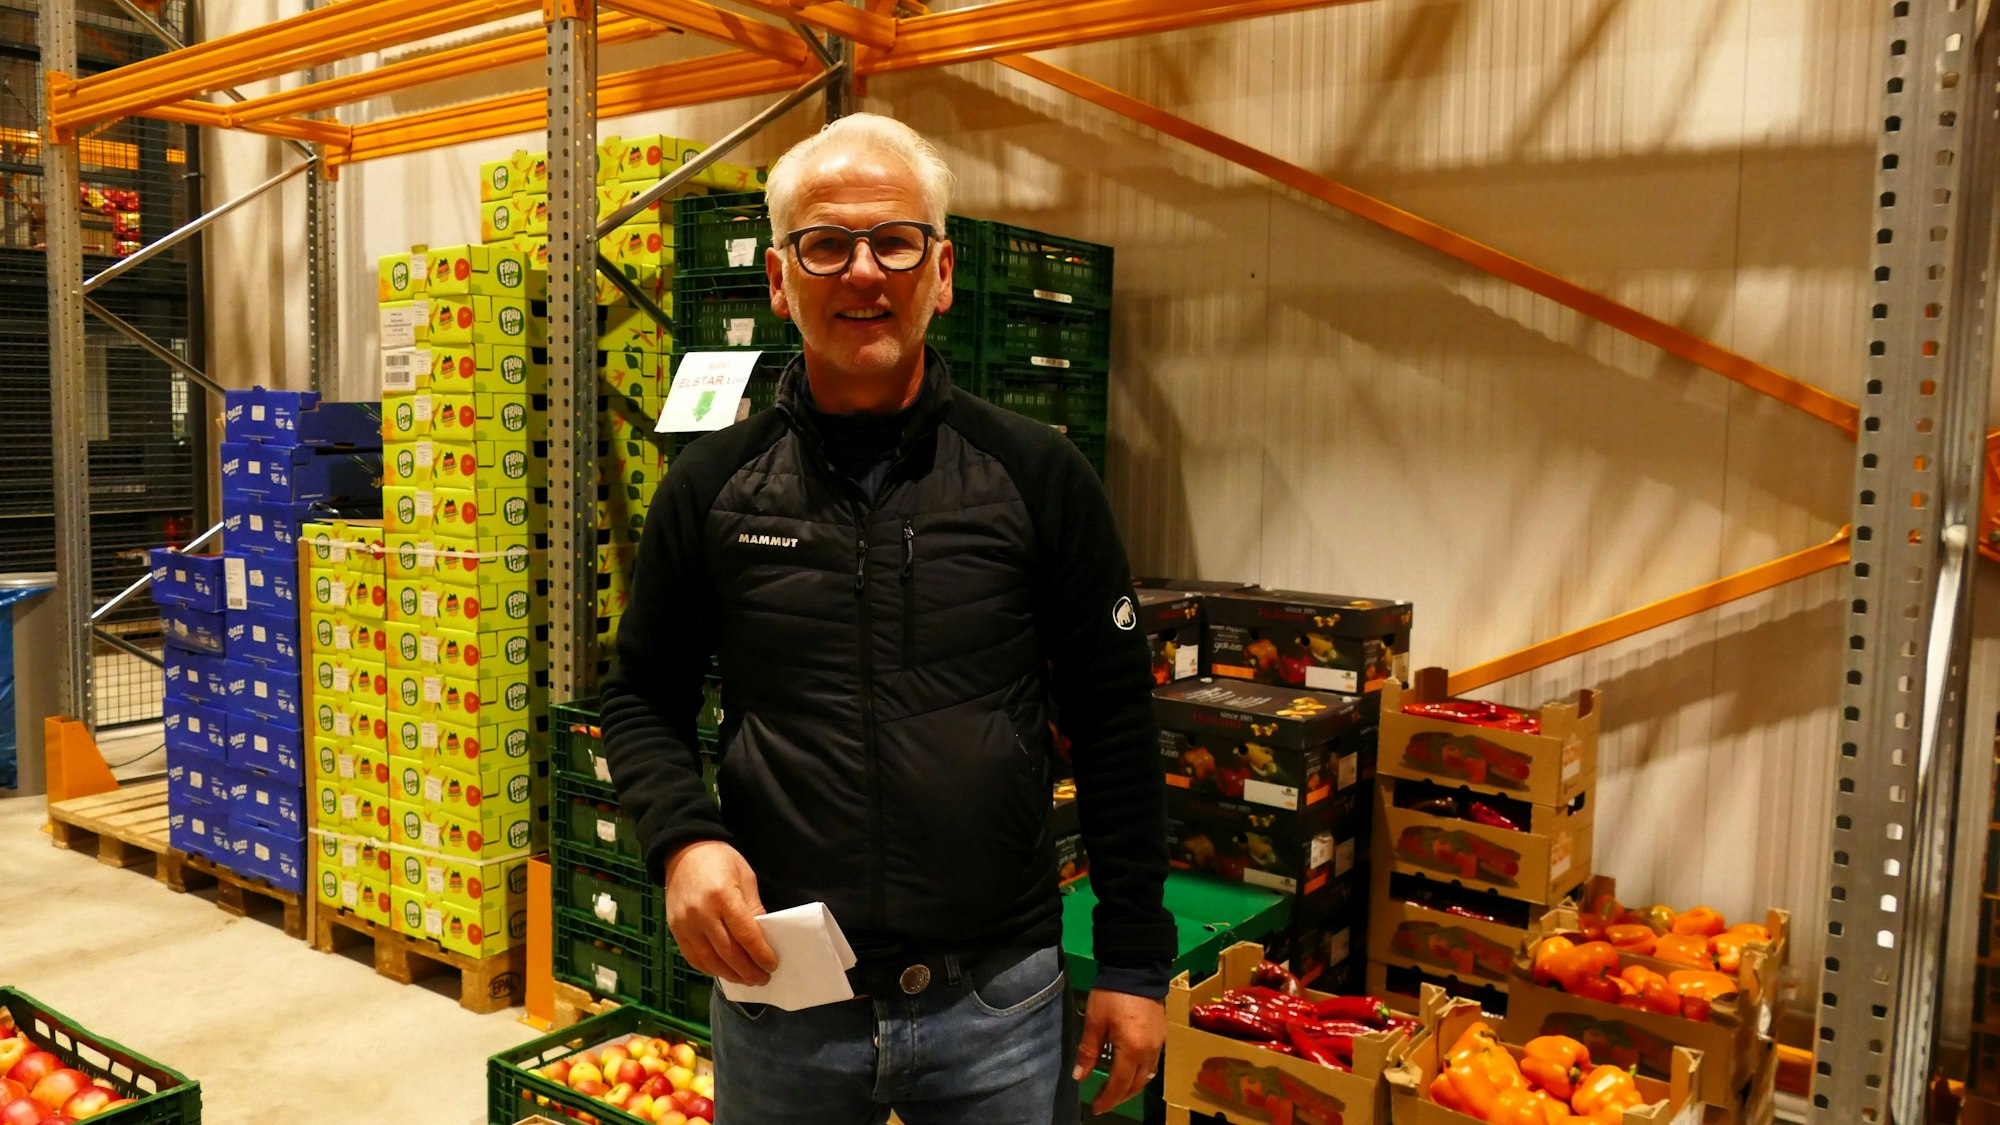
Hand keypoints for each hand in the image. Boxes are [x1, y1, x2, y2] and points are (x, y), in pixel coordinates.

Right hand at [664, 840, 779, 985]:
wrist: (684, 850)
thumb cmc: (720, 860)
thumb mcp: (745, 878)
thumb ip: (753, 908)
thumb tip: (764, 938)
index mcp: (723, 897)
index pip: (745, 934)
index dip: (760, 954)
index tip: (772, 965)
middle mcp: (702, 913)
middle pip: (728, 952)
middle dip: (748, 970)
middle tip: (762, 979)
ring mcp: (685, 923)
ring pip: (710, 960)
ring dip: (730, 974)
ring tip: (746, 980)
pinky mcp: (675, 929)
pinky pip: (693, 957)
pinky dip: (710, 969)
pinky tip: (723, 972)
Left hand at [1071, 989, 1165, 1114]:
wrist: (1137, 969)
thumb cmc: (1112, 994)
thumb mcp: (1095, 1021)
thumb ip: (1088, 1051)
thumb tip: (1079, 1077)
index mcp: (1132, 1050)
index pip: (1119, 1084)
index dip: (1107, 1099)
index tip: (1095, 1108)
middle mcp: (1149, 1052)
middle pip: (1136, 1084)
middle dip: (1120, 1096)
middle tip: (1104, 1102)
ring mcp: (1158, 1044)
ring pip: (1147, 1076)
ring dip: (1132, 1087)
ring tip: (1116, 1091)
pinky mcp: (1161, 1036)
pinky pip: (1152, 1064)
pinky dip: (1140, 1074)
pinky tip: (1130, 1071)